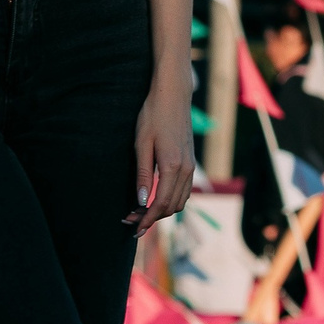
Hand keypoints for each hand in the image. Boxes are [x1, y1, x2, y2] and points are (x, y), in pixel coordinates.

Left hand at [128, 87, 196, 236]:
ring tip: (142, 213)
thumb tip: (141, 201)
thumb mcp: (142, 143)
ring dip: (163, 211)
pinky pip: (185, 190)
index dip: (148, 219)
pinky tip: (157, 198)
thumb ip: (143, 174)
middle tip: (132, 221)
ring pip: (181, 201)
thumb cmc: (153, 115)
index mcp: (173, 166)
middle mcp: (186, 169)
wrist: (173, 95)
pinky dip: (172, 200)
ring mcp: (191, 166)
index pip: (162, 204)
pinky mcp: (191, 161)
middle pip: (173, 207)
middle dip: (153, 218)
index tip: (134, 228)